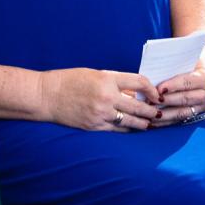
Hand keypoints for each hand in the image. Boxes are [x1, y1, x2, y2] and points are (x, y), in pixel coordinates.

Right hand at [40, 67, 161, 130]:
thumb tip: (133, 91)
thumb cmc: (67, 81)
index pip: (139, 83)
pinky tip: (134, 128)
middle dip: (152, 111)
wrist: (46, 96)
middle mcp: (106, 97)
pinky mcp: (95, 126)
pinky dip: (128, 129)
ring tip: (150, 123)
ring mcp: (101, 114)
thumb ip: (114, 82)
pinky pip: (118, 129)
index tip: (156, 94)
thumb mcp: (93, 74)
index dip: (151, 89)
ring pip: (131, 121)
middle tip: (159, 112)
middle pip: (139, 106)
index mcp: (106, 79)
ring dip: (144, 123)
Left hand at [150, 63, 204, 125]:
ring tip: (149, 113)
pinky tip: (154, 122)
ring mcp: (203, 106)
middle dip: (166, 101)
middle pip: (185, 99)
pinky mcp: (197, 114)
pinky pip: (180, 119)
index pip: (187, 82)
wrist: (200, 69)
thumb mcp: (184, 60)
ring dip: (164, 114)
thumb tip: (154, 73)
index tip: (158, 89)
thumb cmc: (188, 62)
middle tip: (150, 102)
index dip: (172, 86)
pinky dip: (166, 121)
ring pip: (182, 112)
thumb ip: (173, 66)